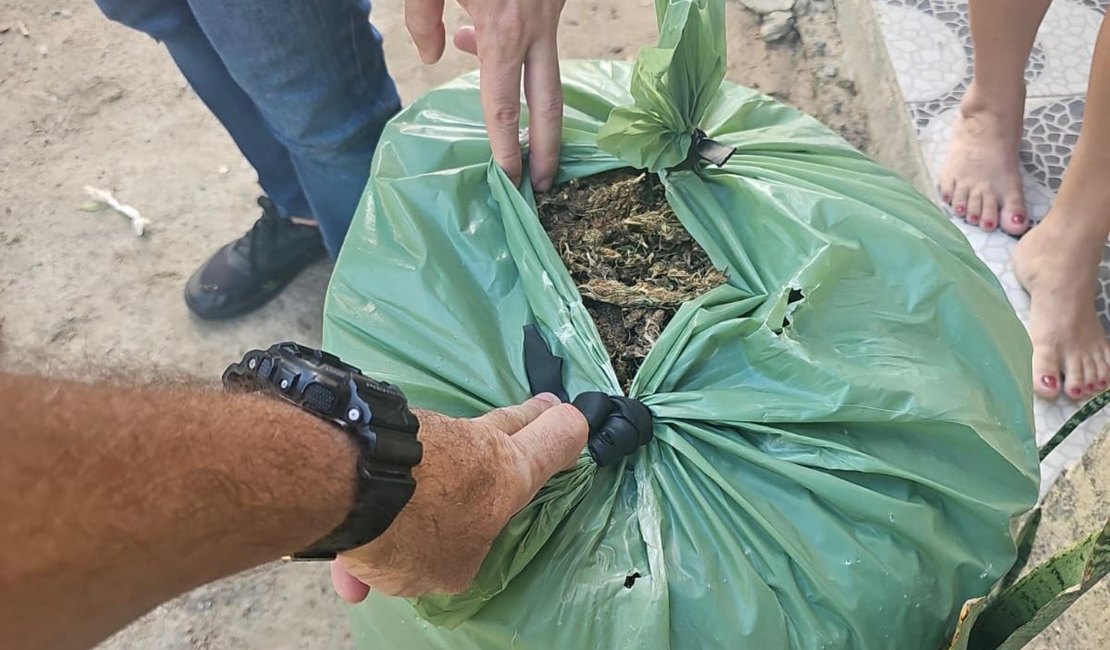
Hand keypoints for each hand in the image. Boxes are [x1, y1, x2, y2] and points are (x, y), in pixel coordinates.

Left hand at [329, 393, 586, 598]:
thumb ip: (459, 553)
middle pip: (509, 422)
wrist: (347, 484)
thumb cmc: (418, 530)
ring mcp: (426, 431)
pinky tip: (348, 565)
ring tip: (405, 538)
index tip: (576, 421)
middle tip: (544, 408)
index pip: (553, 442)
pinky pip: (388, 479)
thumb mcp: (453, 567)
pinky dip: (377, 514)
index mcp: (507, 473)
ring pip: (442, 453)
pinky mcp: (382, 434)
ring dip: (434, 486)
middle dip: (528, 418)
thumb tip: (443, 547)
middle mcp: (472, 442)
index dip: (568, 433)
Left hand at [405, 0, 567, 190]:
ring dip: (540, 104)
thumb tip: (431, 56)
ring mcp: (551, 14)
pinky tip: (486, 41)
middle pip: (548, 104)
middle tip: (543, 183)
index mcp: (502, 32)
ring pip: (551, 72)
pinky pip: (542, 40)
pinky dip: (522, 53)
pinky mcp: (556, 0)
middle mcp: (535, 30)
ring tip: (526, 131)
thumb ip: (422, 19)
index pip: (505, 109)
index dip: (508, 151)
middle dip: (548, 149)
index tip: (510, 179)